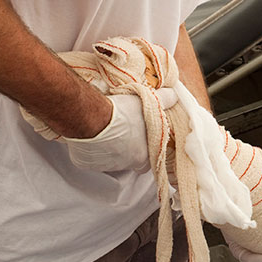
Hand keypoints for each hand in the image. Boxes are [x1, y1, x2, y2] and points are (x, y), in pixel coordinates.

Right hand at [61, 88, 176, 171]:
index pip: (148, 160)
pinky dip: (91, 149)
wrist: (92, 116)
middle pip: (128, 161)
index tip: (139, 138)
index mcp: (143, 156)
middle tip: (121, 133)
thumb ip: (165, 100)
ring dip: (109, 148)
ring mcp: (104, 165)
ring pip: (109, 160)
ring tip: (105, 130)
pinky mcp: (86, 163)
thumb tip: (174, 97)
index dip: (145, 149)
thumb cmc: (122, 112)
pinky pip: (91, 158)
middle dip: (126, 150)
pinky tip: (91, 135)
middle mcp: (124, 165)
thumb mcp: (149, 102)